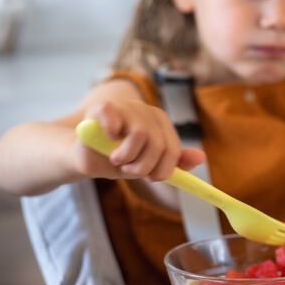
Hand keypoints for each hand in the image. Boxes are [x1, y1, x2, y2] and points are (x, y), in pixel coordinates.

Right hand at [73, 99, 204, 180]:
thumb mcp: (148, 164)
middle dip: (143, 166)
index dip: (162, 169)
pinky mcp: (102, 107)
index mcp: (161, 124)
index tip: (150, 177)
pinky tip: (107, 138)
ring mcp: (125, 107)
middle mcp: (146, 112)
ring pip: (140, 135)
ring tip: (116, 158)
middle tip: (128, 169)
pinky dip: (111, 134)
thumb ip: (174, 162)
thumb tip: (201, 157)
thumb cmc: (118, 158)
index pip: (173, 150)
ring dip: (126, 156)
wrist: (83, 153)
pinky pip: (114, 119)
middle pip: (158, 144)